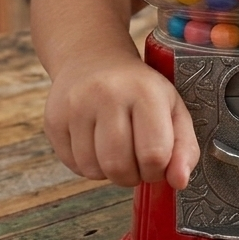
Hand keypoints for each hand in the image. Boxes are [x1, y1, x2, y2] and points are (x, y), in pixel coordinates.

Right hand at [44, 56, 198, 189]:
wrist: (93, 57)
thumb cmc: (139, 90)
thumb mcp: (173, 109)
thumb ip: (185, 147)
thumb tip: (179, 182)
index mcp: (144, 92)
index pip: (154, 155)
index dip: (158, 171)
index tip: (156, 163)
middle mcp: (107, 95)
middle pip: (120, 167)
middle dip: (132, 177)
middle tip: (135, 162)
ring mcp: (76, 106)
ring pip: (93, 170)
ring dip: (109, 173)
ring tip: (116, 151)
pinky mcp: (54, 119)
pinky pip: (73, 165)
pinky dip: (88, 165)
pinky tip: (95, 144)